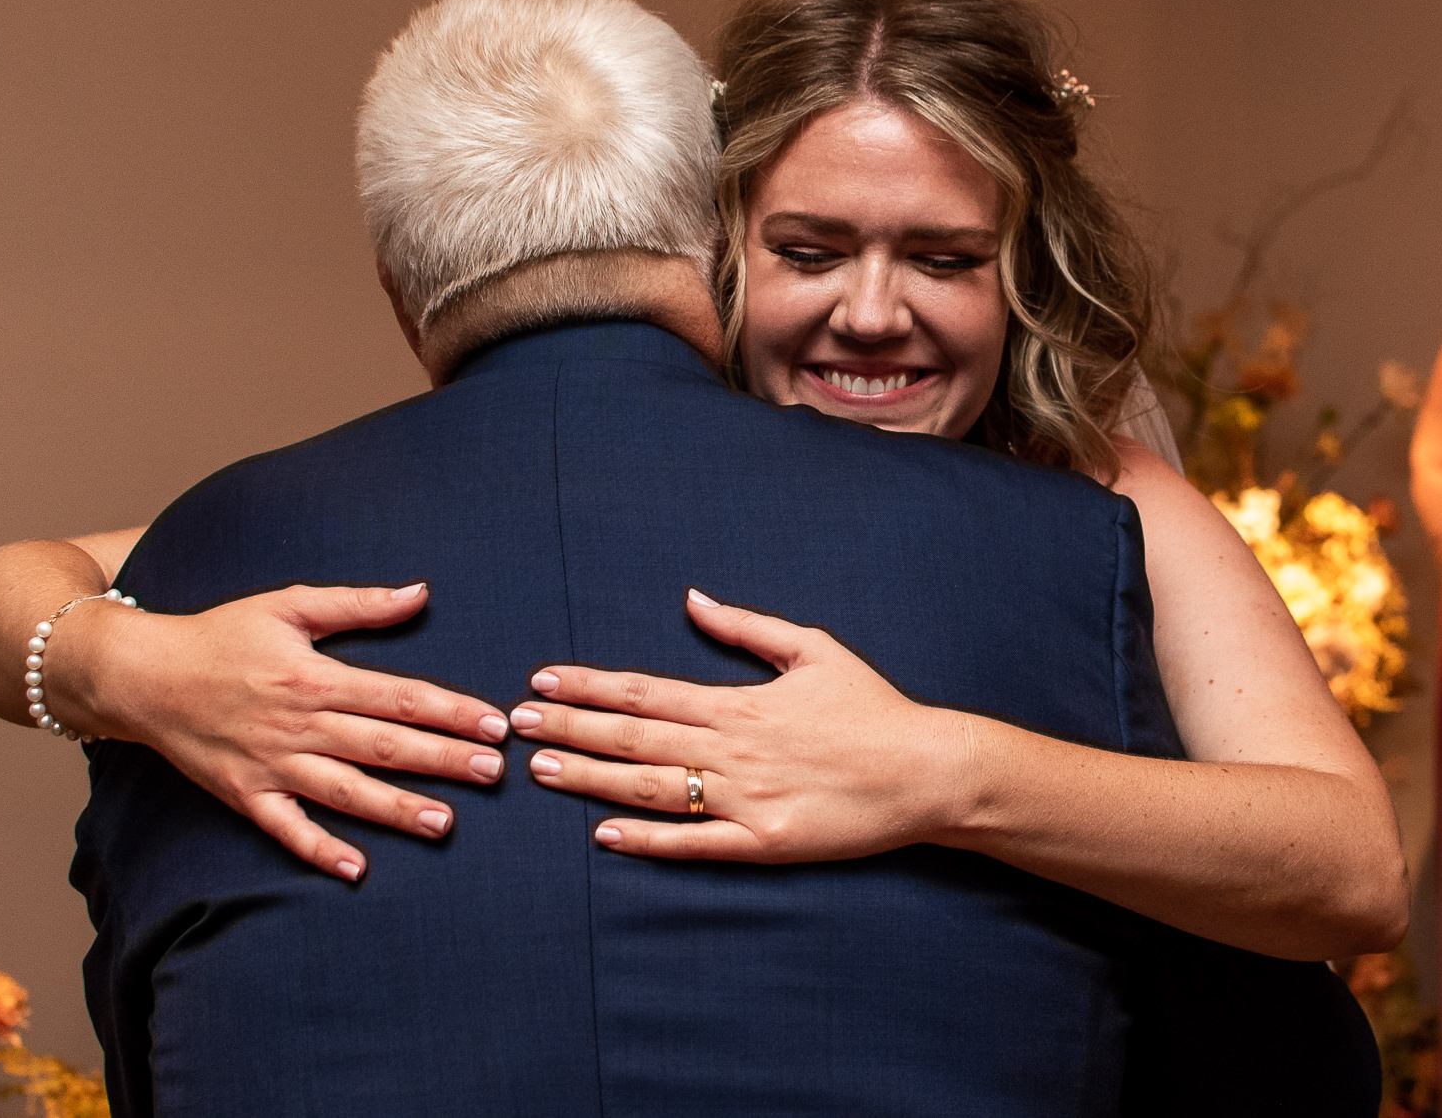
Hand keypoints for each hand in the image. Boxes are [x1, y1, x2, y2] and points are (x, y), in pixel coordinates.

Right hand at [60, 583, 509, 880]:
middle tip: (494, 772)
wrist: (141, 677)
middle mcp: (297, 724)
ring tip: (446, 824)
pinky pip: (287, 829)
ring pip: (345, 791)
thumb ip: (358, 604)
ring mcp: (271, 764)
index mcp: (314, 677)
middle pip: (383, 746)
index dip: (450, 710)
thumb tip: (421, 592)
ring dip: (396, 809)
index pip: (398, 697)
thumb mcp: (288, 605)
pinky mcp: (245, 795)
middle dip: (442, 760)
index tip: (494, 723)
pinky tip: (357, 870)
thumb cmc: (221, 635)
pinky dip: (320, 850)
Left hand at [513, 589, 965, 861]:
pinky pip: (695, 843)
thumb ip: (747, 627)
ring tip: (540, 772)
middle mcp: (734, 748)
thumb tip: (692, 598)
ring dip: (590, 780)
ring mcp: (747, 797)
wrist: (927, 771)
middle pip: (634, 738)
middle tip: (514, 725)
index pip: (646, 692)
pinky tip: (603, 836)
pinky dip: (648, 840)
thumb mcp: (814, 649)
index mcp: (740, 701)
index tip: (542, 681)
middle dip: (570, 729)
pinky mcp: (765, 842)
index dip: (589, 686)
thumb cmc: (873, 708)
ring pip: (651, 788)